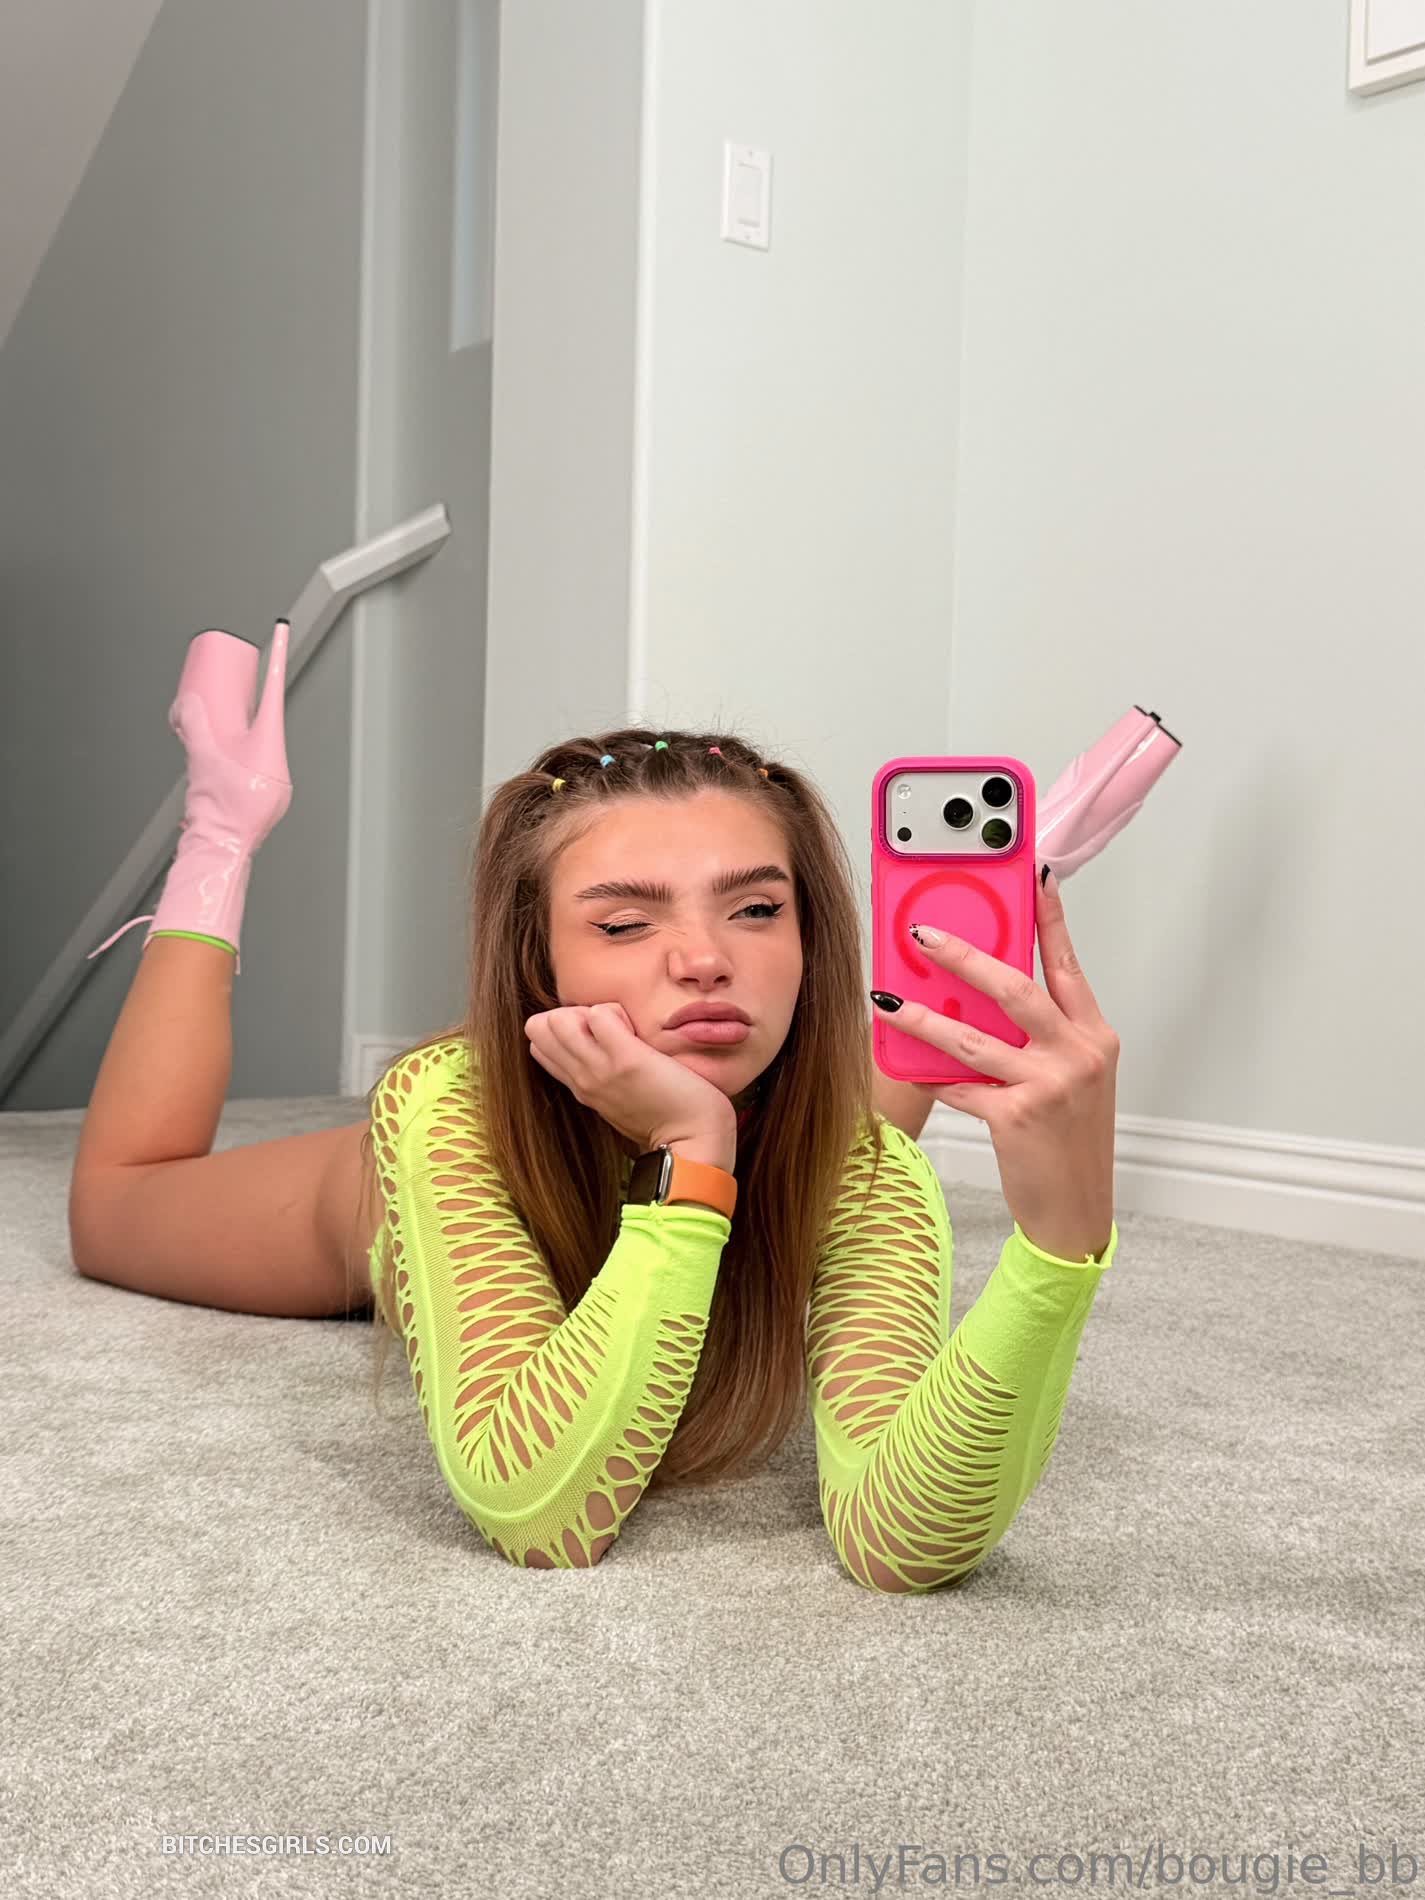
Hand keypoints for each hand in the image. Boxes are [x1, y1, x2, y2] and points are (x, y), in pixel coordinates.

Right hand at [169, 620, 292, 853]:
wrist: (221, 848)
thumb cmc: (217, 810)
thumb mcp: (199, 757)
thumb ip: (191, 725)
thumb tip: (186, 704)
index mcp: (270, 748)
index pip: (274, 694)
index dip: (278, 662)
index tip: (282, 637)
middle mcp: (278, 764)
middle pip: (266, 722)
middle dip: (248, 708)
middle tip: (239, 693)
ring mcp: (275, 783)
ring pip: (259, 747)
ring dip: (240, 739)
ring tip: (221, 744)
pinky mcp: (267, 798)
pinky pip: (256, 767)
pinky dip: (240, 759)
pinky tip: (225, 766)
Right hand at [523, 1002, 736, 1163]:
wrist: (692, 1139)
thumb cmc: (666, 1117)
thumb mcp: (621, 1100)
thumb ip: (604, 1077)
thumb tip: (602, 1049)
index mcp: (580, 1087)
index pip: (538, 1046)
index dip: (561, 1028)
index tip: (596, 1035)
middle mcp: (582, 1078)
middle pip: (538, 1027)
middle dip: (570, 1014)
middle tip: (608, 1028)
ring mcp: (600, 1069)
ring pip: (559, 1019)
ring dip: (590, 1010)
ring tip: (621, 1027)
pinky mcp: (625, 1058)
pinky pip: (599, 1014)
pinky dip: (615, 1011)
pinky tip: (635, 1029)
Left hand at [870, 870, 1118, 1261]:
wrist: (1077, 1210)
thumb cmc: (1070, 1141)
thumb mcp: (1073, 1078)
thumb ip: (1040, 1036)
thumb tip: (984, 994)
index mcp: (1095, 1035)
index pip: (1067, 964)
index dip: (1050, 918)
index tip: (1033, 876)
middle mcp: (1078, 1053)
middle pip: (1014, 987)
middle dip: (964, 955)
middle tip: (922, 934)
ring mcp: (1050, 1084)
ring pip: (971, 1037)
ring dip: (922, 1016)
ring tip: (886, 997)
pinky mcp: (1018, 1117)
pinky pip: (960, 1084)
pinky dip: (930, 1075)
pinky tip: (904, 1064)